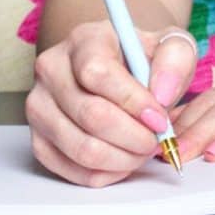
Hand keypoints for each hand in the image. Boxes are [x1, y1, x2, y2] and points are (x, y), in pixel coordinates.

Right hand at [27, 20, 197, 186]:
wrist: (120, 71)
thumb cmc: (143, 60)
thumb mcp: (171, 46)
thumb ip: (175, 60)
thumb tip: (161, 95)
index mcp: (83, 40)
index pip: (98, 73)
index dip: (134, 102)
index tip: (160, 118)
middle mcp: (52, 70)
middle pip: (91, 116)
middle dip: (134, 137)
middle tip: (157, 140)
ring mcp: (39, 107)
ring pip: (82, 149)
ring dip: (123, 158)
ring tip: (143, 149)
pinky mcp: (39, 140)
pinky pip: (72, 170)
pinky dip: (106, 173)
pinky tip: (123, 159)